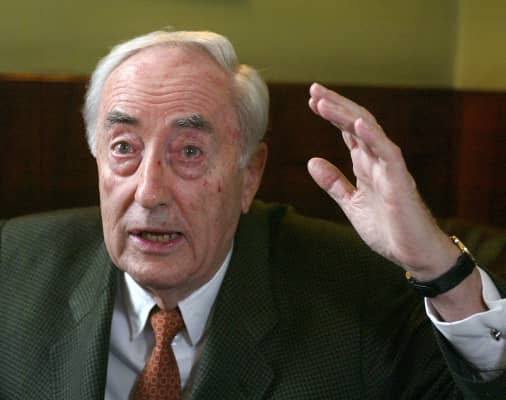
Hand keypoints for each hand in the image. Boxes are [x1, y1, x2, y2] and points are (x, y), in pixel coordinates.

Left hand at [306, 83, 458, 279]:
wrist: (413, 253)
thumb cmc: (388, 229)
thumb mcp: (351, 204)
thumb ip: (334, 183)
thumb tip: (311, 161)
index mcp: (366, 165)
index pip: (347, 132)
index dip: (332, 115)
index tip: (313, 100)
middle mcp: (377, 160)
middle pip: (356, 124)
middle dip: (336, 106)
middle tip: (314, 89)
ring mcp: (389, 168)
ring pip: (368, 132)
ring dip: (345, 115)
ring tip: (324, 101)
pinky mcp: (400, 181)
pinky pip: (387, 153)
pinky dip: (372, 137)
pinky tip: (356, 124)